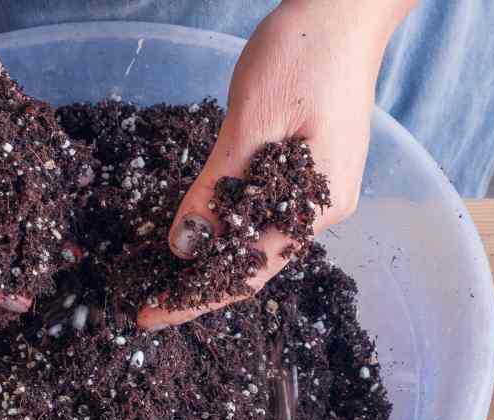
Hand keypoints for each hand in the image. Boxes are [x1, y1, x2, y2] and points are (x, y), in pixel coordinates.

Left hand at [139, 0, 415, 329]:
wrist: (346, 9)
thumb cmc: (304, 55)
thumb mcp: (249, 123)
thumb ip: (216, 189)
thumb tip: (182, 247)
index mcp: (317, 207)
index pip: (248, 273)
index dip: (196, 300)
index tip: (150, 316)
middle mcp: (325, 209)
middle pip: (256, 264)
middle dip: (200, 285)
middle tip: (146, 295)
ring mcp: (323, 190)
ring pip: (259, 239)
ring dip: (214, 258)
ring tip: (165, 271)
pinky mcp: (314, 169)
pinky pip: (266, 213)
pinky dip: (229, 226)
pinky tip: (201, 227)